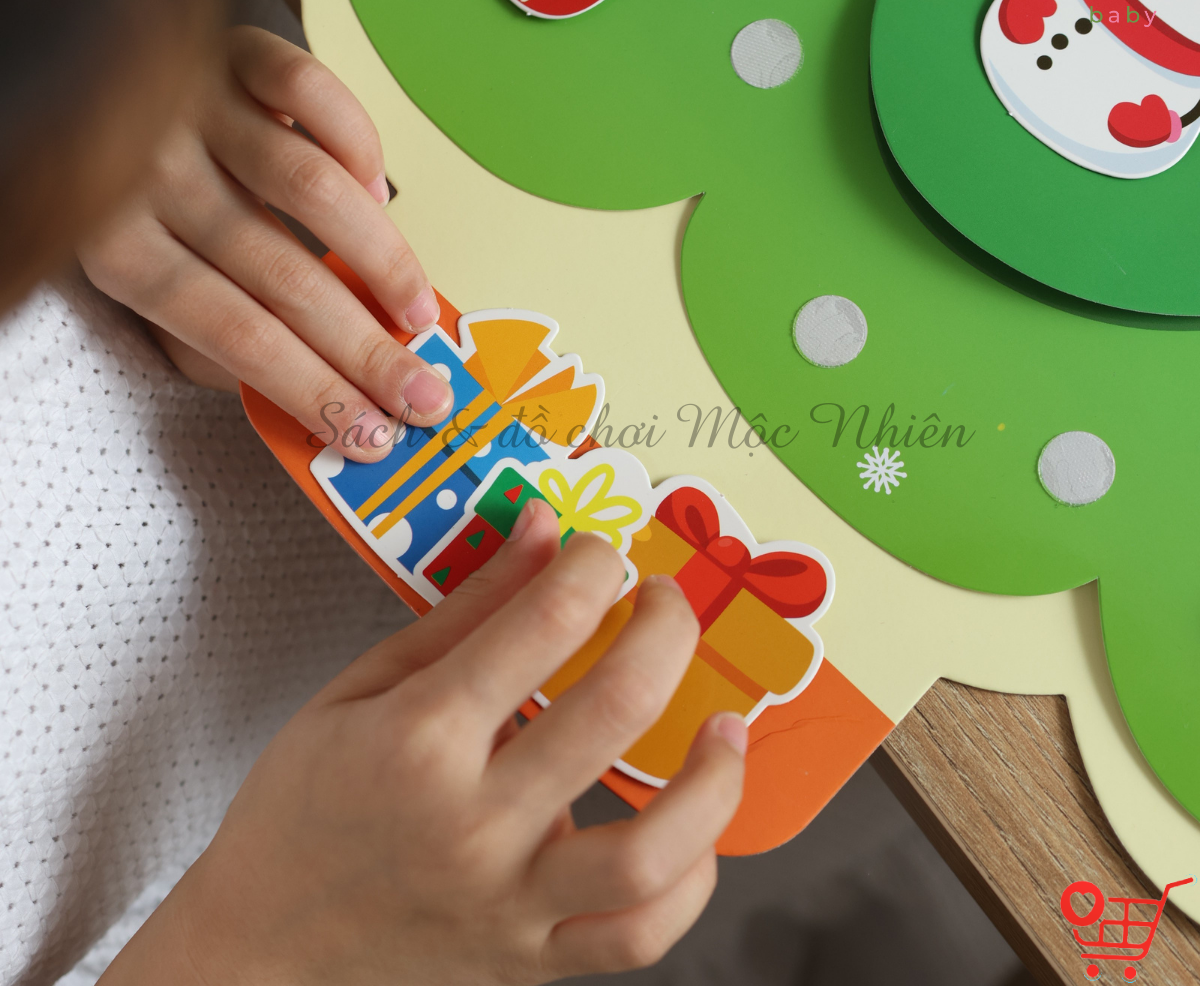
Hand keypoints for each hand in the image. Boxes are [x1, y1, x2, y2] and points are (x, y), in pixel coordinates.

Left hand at [78, 26, 452, 461]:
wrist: (83, 78)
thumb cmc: (132, 204)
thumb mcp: (147, 291)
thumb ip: (209, 341)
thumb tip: (309, 388)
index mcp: (123, 253)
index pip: (236, 336)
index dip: (312, 389)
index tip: (371, 432)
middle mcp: (153, 179)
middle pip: (282, 278)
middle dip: (366, 351)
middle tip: (423, 395)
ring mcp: (197, 108)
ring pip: (312, 191)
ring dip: (382, 260)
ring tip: (416, 309)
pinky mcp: (233, 52)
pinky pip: (311, 93)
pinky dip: (358, 146)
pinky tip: (377, 193)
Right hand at [99, 503, 745, 984]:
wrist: (260, 944)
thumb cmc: (302, 806)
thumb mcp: (361, 687)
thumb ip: (465, 609)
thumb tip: (540, 532)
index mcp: (420, 739)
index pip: (542, 623)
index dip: (592, 567)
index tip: (601, 554)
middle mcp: (472, 822)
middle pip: (612, 710)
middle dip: (665, 630)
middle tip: (667, 604)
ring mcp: (508, 902)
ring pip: (649, 851)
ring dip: (711, 778)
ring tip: (724, 722)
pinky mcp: (531, 961)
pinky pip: (638, 938)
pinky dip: (689, 885)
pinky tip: (695, 831)